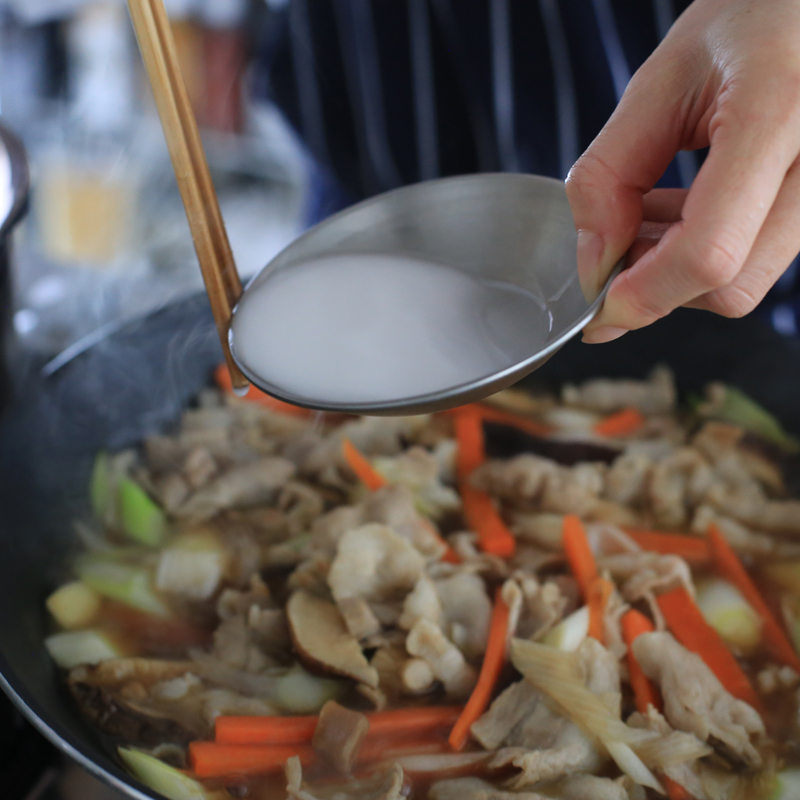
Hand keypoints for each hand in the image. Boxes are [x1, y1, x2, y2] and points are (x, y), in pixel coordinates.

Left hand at [566, 0, 799, 342]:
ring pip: (745, 279)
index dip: (641, 293)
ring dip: (676, 269)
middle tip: (612, 250)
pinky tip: (679, 212)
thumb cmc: (750, 16)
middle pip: (730, 284)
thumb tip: (593, 263)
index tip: (596, 304)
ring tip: (646, 215)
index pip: (708, 253)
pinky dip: (703, 254)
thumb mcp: (660, 80)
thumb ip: (610, 174)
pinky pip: (759, 257)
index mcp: (779, 112)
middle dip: (655, 286)